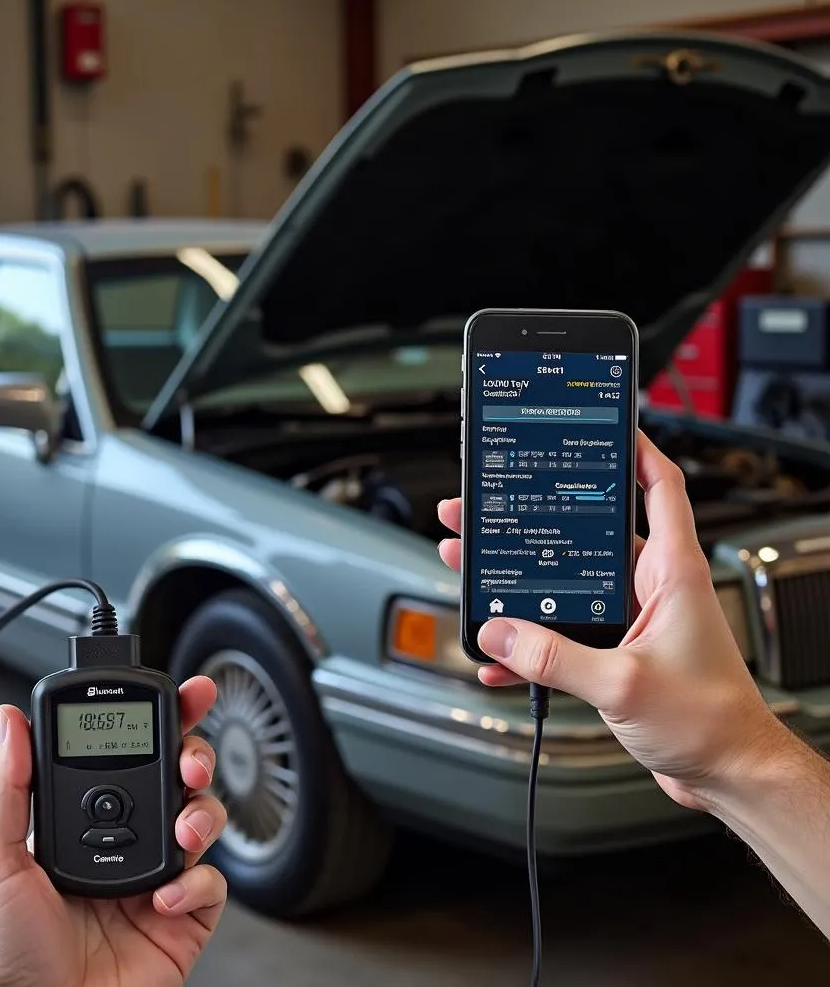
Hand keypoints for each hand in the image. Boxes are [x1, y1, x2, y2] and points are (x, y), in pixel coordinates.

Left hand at [0, 676, 225, 986]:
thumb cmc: (4, 956)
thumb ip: (6, 787)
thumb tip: (9, 721)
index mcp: (85, 821)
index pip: (128, 754)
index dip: (160, 722)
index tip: (184, 694)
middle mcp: (126, 843)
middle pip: (178, 777)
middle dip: (195, 757)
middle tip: (190, 762)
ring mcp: (156, 879)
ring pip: (204, 820)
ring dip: (202, 816)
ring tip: (182, 833)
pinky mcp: (182, 919)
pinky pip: (213, 885)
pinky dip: (196, 884)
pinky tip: (163, 898)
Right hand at [438, 430, 785, 810]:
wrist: (727, 774)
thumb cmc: (710, 721)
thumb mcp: (624, 684)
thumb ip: (557, 657)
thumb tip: (501, 631)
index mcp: (670, 573)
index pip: (659, 487)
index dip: (633, 449)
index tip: (599, 426)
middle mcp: (650, 587)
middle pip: (584, 534)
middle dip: (532, 519)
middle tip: (487, 508)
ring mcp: (631, 618)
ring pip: (564, 583)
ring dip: (519, 580)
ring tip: (474, 566)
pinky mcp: (616, 652)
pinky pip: (561, 634)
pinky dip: (529, 643)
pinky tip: (499, 653)